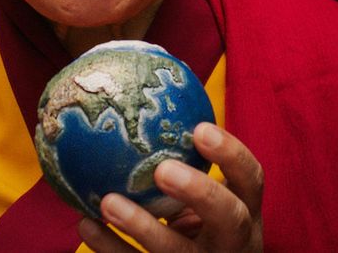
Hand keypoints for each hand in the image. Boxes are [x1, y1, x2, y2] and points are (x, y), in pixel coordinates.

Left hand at [78, 122, 263, 251]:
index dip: (230, 155)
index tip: (200, 128)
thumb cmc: (199, 227)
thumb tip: (137, 100)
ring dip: (142, 227)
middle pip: (229, 219)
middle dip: (200, 192)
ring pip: (178, 252)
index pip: (251, 179)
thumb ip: (186, 164)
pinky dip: (111, 248)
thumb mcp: (207, 200)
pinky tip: (86, 224)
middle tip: (162, 169)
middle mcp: (232, 243)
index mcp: (245, 212)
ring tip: (108, 201)